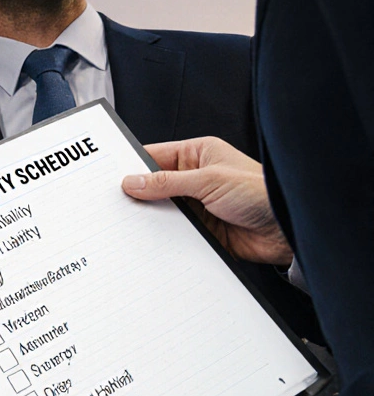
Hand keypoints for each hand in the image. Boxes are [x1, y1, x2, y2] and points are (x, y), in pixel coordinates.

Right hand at [121, 137, 292, 265]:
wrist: (288, 230)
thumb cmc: (261, 193)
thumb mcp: (209, 181)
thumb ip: (167, 183)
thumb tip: (132, 182)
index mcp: (198, 155)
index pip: (155, 157)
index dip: (131, 166)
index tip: (107, 177)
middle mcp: (195, 179)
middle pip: (154, 185)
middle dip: (136, 194)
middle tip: (113, 203)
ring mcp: (197, 206)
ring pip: (161, 210)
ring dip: (148, 217)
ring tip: (126, 223)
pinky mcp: (200, 230)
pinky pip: (172, 233)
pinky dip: (160, 237)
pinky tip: (147, 240)